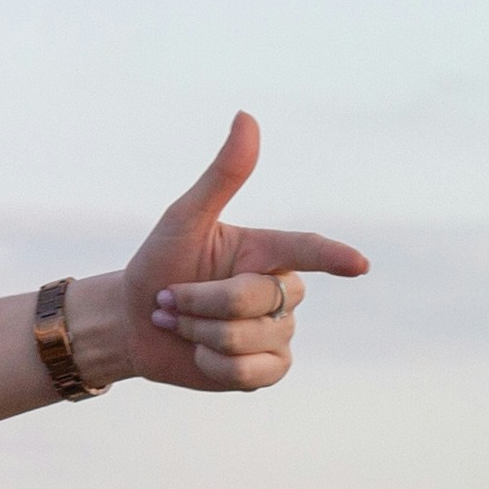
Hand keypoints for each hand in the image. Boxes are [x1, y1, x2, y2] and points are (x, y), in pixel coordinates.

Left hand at [114, 113, 369, 395]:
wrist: (130, 322)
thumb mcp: (182, 220)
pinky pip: (250, 372)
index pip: (307, 250)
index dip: (333, 258)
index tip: (358, 265)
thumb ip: (222, 176)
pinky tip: (199, 354)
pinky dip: (213, 366)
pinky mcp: (268, 369)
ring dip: (199, 332)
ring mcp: (279, 332)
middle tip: (169, 299)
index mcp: (268, 252)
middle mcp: (282, 290)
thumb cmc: (156, 264)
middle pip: (258, 299)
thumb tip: (247, 116)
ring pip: (251, 338)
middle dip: (200, 301)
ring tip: (180, 323)